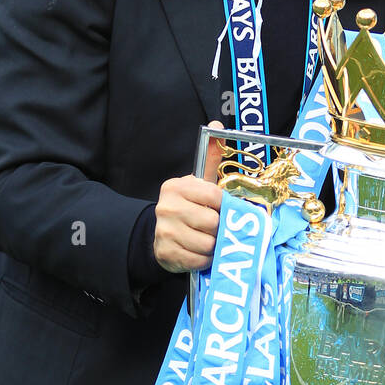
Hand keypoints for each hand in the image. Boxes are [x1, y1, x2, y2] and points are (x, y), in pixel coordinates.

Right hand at [153, 121, 226, 273]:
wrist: (159, 233)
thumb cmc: (187, 206)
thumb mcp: (197, 183)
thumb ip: (210, 157)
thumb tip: (216, 124)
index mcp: (177, 187)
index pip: (215, 197)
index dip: (225, 207)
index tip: (223, 209)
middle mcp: (167, 207)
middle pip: (213, 223)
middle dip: (220, 229)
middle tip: (217, 228)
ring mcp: (165, 231)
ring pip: (208, 244)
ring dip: (214, 246)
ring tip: (209, 240)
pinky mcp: (166, 253)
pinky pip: (199, 260)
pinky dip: (205, 259)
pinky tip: (201, 252)